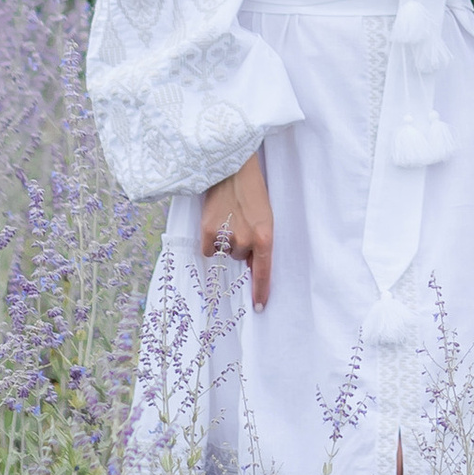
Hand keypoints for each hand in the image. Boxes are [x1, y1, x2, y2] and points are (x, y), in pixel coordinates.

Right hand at [201, 148, 272, 308]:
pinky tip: (215, 222)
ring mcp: (225, 238)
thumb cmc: (252, 190)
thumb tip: (251, 264)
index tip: (260, 306)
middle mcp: (246, 241)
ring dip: (225, 240)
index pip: (263, 272)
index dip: (261, 290)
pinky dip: (210, 240)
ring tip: (228, 216)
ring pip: (224, 252)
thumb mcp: (265, 216)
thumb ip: (260, 241)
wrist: (231, 168)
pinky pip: (208, 250)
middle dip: (241, 244)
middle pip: (241, 257)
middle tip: (240, 220)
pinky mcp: (207, 232)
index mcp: (265, 236)